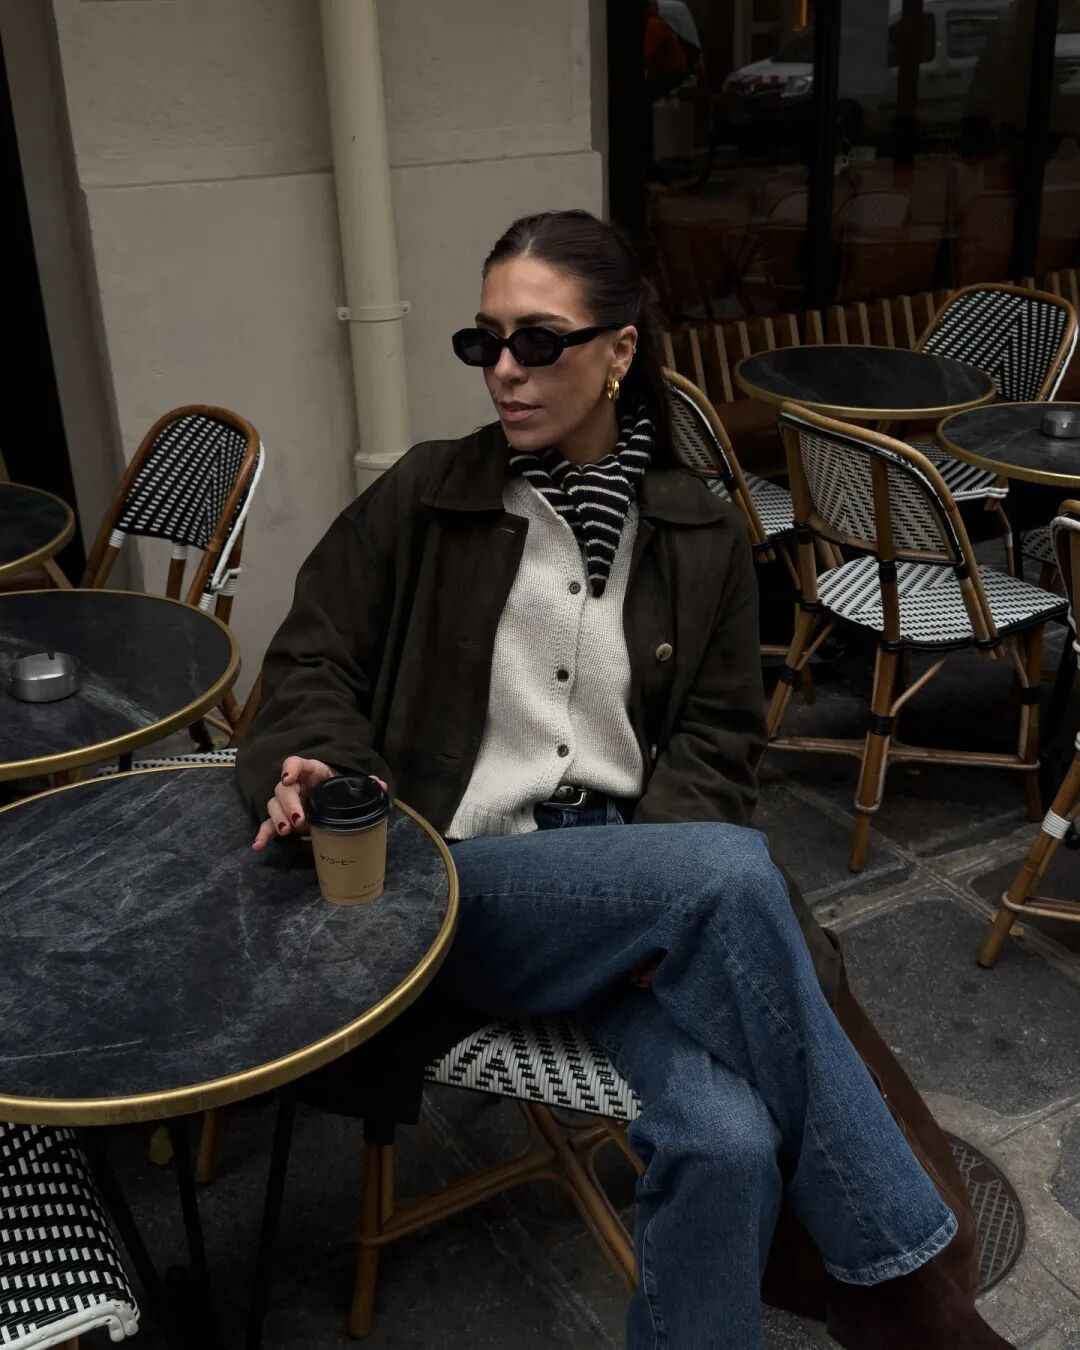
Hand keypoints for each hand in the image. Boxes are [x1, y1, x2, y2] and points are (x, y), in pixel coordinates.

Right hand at [252, 759, 388, 849]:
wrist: (333, 800)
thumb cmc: (339, 788)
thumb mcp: (351, 785)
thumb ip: (364, 785)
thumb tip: (379, 785)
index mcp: (312, 772)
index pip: (297, 763)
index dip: (291, 768)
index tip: (289, 778)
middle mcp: (296, 785)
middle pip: (284, 788)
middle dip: (289, 803)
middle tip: (299, 819)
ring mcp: (287, 802)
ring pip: (274, 804)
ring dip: (278, 817)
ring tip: (287, 831)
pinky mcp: (282, 819)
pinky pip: (268, 825)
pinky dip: (263, 834)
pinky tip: (258, 845)